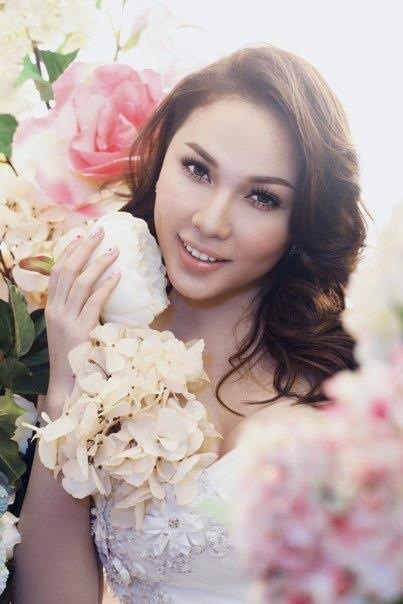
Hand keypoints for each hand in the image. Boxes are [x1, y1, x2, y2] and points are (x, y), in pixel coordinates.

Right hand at [44, 226, 120, 407]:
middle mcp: (55, 310)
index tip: (82, 235)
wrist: (66, 383)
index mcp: (51, 307)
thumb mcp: (69, 327)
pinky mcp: (80, 331)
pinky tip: (118, 276)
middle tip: (100, 232)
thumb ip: (77, 307)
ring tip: (115, 250)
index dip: (69, 251)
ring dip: (98, 263)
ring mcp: (66, 321)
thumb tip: (96, 286)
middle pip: (66, 270)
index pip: (56, 271)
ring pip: (80, 283)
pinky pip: (94, 303)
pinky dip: (106, 287)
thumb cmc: (73, 354)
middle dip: (83, 248)